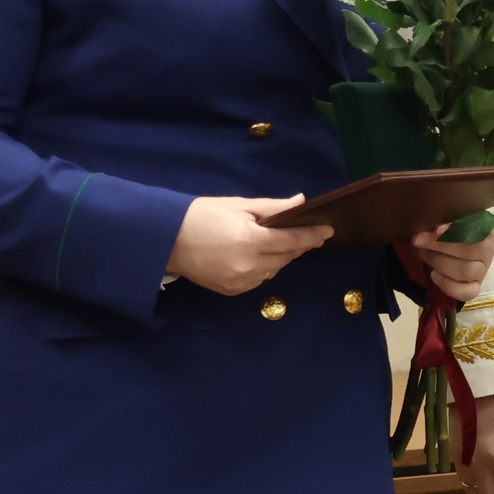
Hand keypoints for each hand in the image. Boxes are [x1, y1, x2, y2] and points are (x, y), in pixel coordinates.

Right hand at [168, 195, 327, 294]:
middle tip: (311, 234)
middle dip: (299, 245)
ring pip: (274, 270)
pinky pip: (259, 279)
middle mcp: (248, 265)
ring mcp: (240, 281)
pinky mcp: (231, 290)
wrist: (165, 240)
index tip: (328, 230)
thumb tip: (301, 202)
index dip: (312, 235)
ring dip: (282, 256)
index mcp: (250, 240)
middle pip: (286, 256)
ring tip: (282, 242)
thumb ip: (272, 207)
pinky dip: (264, 268)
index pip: (291, 240)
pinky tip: (260, 256)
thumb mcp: (237, 205)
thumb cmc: (200, 215)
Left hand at [408, 225, 493, 301]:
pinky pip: (467, 293)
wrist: (445, 245)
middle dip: (438, 246)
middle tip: (418, 240)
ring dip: (439, 263)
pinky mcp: (476, 286)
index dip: (457, 230)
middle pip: (468, 251)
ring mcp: (483, 269)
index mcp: (485, 227)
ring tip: (424, 254)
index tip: (436, 229)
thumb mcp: (445, 219)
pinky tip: (434, 274)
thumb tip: (438, 229)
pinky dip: (447, 285)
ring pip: (466, 271)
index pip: (478, 228)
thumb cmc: (445, 228)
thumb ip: (444, 219)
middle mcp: (488, 249)